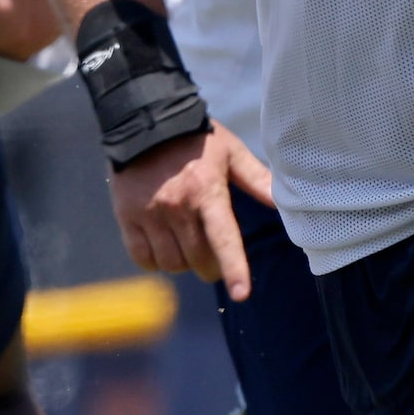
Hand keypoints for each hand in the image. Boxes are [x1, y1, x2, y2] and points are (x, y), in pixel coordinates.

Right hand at [108, 122, 273, 300]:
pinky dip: (155, 262)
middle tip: (213, 257)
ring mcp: (149, 214)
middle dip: (211, 266)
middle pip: (198, 259)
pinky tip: (163, 248)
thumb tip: (286, 203)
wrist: (145, 120)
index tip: (241, 294)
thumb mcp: (230, 152)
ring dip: (183, 264)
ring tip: (186, 246)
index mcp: (207, 191)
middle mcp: (177, 206)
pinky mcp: (127, 217)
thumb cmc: (195, 138)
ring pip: (171, 263)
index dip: (234, 268)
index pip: (223, 238)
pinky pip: (143, 258)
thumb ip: (256, 179)